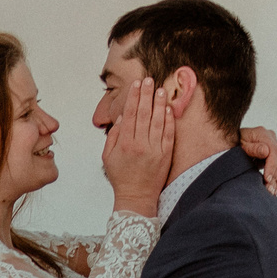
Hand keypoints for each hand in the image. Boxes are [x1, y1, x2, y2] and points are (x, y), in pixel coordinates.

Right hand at [102, 76, 174, 214]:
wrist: (137, 197)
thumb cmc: (121, 177)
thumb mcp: (108, 157)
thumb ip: (113, 136)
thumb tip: (122, 118)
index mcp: (124, 144)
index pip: (130, 114)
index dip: (134, 97)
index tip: (137, 84)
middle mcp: (140, 145)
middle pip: (144, 114)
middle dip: (147, 94)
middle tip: (149, 80)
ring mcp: (154, 149)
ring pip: (158, 121)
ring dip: (159, 103)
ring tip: (161, 89)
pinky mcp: (166, 154)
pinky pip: (168, 133)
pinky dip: (169, 119)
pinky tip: (169, 108)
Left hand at [238, 125, 276, 191]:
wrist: (231, 141)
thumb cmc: (234, 142)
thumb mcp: (240, 144)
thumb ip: (253, 148)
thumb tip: (266, 151)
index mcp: (263, 134)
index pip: (273, 152)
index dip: (271, 166)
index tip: (267, 178)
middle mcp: (271, 139)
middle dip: (274, 176)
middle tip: (269, 189)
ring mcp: (273, 147)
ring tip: (271, 192)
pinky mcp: (272, 156)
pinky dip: (276, 179)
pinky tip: (273, 189)